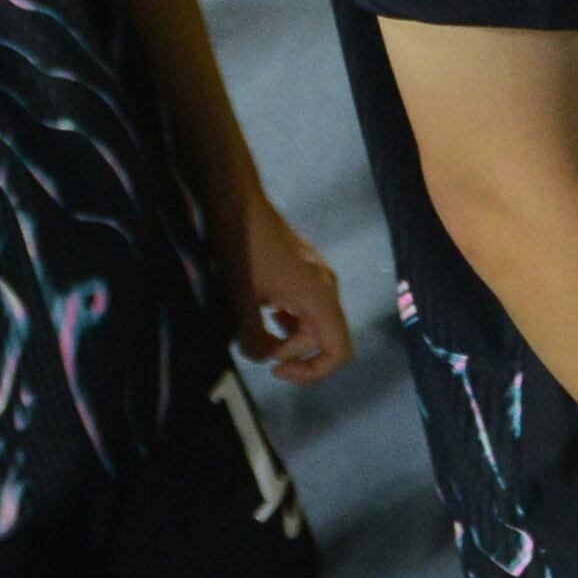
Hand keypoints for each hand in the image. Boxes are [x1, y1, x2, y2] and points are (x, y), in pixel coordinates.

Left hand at [222, 190, 352, 383]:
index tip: (277, 368)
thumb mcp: (242, 302)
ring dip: (290, 336)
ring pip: (315, 322)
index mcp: (319, 297)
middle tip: (258, 350)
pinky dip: (289, 320)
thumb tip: (266, 358)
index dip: (312, 371)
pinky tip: (264, 312)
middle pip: (325, 338)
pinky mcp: (306, 270)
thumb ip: (254, 339)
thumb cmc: (242, 251)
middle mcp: (327, 288)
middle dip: (293, 352)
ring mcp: (318, 277)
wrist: (238, 205)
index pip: (339, 350)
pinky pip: (307, 306)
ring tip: (258, 332)